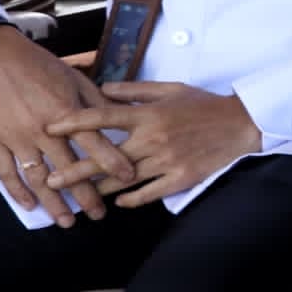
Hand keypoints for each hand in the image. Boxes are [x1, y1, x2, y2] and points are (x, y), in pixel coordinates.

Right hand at [0, 28, 124, 220]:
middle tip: (98, 214)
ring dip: (53, 202)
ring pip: (38, 177)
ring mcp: (16, 137)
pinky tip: (29, 205)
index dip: (114, 163)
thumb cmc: (37, 64)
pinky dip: (17, 191)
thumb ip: (94, 101)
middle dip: (86, 195)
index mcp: (67, 112)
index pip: (96, 144)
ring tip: (66, 221)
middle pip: (69, 169)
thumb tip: (117, 119)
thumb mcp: (73, 77)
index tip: (129, 179)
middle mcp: (43, 129)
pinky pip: (6, 172)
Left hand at [47, 79, 263, 208]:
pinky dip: (131, 199)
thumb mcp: (171, 89)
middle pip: (106, 157)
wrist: (242, 124)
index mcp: (149, 114)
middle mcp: (153, 138)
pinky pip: (149, 193)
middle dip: (75, 169)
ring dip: (96, 189)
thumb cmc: (204, 105)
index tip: (50, 127)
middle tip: (50, 179)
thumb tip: (104, 89)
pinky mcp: (180, 178)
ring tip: (75, 198)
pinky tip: (117, 203)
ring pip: (124, 179)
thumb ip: (136, 90)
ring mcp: (167, 160)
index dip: (74, 122)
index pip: (104, 117)